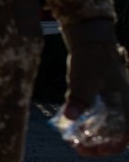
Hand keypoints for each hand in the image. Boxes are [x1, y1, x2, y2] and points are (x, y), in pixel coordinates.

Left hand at [62, 20, 128, 156]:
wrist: (91, 42)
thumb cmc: (92, 61)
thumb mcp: (84, 81)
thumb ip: (78, 98)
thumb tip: (69, 116)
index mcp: (126, 108)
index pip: (122, 139)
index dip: (106, 148)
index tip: (84, 149)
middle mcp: (123, 109)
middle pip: (113, 136)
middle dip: (95, 144)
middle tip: (75, 144)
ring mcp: (114, 104)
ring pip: (106, 128)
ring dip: (91, 135)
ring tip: (72, 137)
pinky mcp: (104, 100)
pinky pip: (99, 117)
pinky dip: (88, 124)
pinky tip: (73, 124)